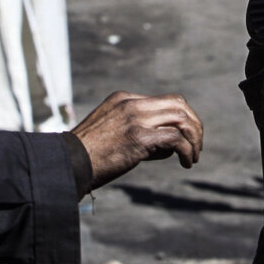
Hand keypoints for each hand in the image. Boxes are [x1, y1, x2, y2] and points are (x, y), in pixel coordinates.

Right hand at [71, 91, 202, 189]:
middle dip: (194, 125)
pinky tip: (186, 163)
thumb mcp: (111, 132)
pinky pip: (176, 139)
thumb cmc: (88, 156)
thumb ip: (138, 132)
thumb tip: (169, 147)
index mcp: (124, 99)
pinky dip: (187, 151)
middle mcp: (131, 103)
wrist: (66, 164)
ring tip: (194, 157)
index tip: (185, 138)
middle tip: (197, 146)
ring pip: (181, 118)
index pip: (165, 101)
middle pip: (178, 105)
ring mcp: (135, 118)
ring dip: (194, 138)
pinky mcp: (138, 137)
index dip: (180, 119)